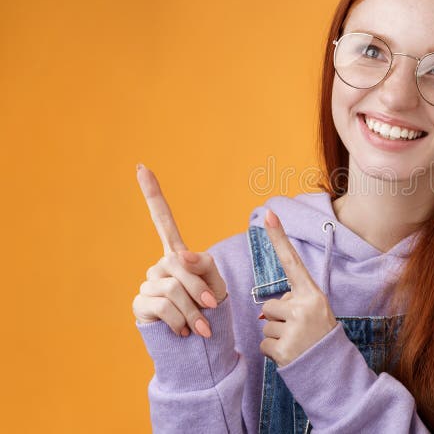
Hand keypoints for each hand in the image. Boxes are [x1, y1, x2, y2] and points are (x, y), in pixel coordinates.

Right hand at [131, 164, 227, 337]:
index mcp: (178, 254)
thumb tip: (178, 256)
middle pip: (178, 264)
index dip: (152, 194)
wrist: (203, 344)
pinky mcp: (140, 304)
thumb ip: (203, 265)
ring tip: (202, 325)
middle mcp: (159, 266)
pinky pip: (163, 307)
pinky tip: (184, 330)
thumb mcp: (216, 282)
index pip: (163, 220)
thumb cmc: (211, 309)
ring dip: (193, 310)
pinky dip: (181, 320)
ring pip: (173, 288)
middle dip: (199, 287)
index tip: (141, 167)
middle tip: (212, 306)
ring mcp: (147, 284)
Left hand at [259, 208, 336, 366]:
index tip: (268, 214)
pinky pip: (263, 344)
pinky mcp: (284, 349)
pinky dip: (272, 351)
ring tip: (296, 343)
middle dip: (279, 319)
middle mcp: (304, 307)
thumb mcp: (314, 312)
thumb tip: (264, 311)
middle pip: (271, 305)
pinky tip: (290, 354)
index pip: (292, 262)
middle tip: (300, 331)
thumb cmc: (321, 337)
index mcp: (312, 294)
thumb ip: (292, 303)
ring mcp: (294, 328)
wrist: (334, 371)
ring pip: (266, 325)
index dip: (279, 238)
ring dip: (276, 336)